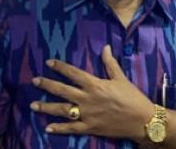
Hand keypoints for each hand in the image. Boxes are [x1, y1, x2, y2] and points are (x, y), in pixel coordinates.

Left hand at [31, 45, 154, 140]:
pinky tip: (47, 128)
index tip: (49, 62)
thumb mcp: (121, 78)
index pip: (73, 73)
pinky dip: (59, 129)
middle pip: (63, 90)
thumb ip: (110, 63)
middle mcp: (88, 99)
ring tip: (33, 105)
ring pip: (62, 110)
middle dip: (47, 84)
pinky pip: (71, 128)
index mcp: (95, 84)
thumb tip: (105, 47)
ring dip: (47, 107)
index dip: (60, 67)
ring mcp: (87, 115)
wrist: (142, 120)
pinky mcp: (90, 128)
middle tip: (34, 80)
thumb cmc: (133, 97)